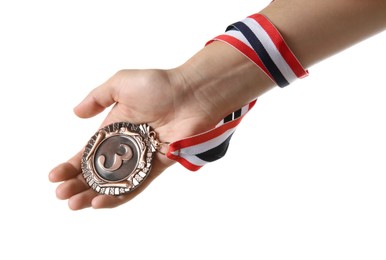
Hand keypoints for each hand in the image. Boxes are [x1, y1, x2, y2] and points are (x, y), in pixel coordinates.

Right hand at [48, 68, 217, 209]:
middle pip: (98, 171)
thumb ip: (97, 98)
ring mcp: (141, 158)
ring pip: (114, 182)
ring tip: (74, 203)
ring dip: (93, 194)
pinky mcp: (156, 166)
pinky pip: (136, 185)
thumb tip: (75, 113)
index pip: (88, 152)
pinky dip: (118, 195)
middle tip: (61, 195)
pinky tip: (100, 201)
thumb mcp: (121, 84)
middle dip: (78, 184)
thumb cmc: (158, 85)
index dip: (70, 165)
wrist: (191, 94)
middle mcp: (126, 146)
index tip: (54, 176)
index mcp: (114, 128)